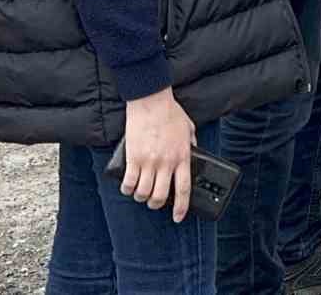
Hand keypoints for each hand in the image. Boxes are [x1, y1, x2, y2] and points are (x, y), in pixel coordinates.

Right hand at [121, 88, 195, 222]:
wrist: (151, 102)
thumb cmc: (171, 113)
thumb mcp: (189, 129)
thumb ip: (192, 144)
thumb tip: (193, 153)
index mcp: (182, 157)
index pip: (183, 189)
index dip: (181, 207)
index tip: (178, 217)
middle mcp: (166, 163)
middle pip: (160, 196)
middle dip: (156, 204)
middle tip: (154, 202)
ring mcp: (149, 162)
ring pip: (143, 193)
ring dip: (141, 197)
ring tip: (140, 194)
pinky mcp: (133, 158)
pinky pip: (128, 183)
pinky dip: (127, 189)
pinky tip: (128, 187)